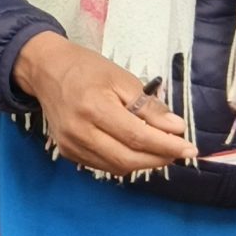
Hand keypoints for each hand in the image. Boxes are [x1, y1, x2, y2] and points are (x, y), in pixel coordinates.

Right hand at [13, 31, 197, 175]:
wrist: (45, 69)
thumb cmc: (86, 68)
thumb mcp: (121, 78)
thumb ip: (148, 105)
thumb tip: (176, 128)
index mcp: (93, 107)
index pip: (137, 137)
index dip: (167, 146)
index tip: (190, 148)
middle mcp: (79, 130)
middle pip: (128, 158)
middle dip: (159, 158)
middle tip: (178, 151)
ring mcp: (70, 144)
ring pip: (117, 167)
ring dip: (144, 163)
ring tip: (159, 150)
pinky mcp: (66, 151)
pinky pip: (103, 166)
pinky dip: (124, 162)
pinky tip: (134, 150)